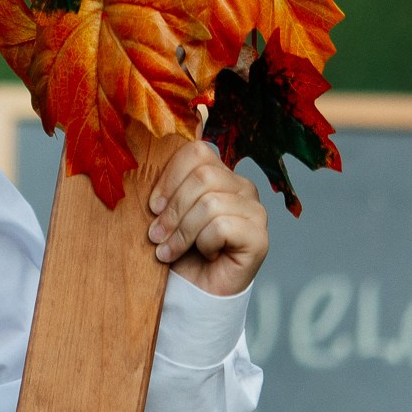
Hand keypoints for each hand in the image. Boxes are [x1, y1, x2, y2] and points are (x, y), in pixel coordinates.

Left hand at [147, 137, 267, 296]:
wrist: (192, 293)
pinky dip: (203, 243)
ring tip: (169, 251)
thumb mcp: (165, 210)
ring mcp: (255, 211)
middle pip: (203, 176)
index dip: (169, 178)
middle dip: (172, 209)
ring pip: (210, 202)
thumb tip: (189, 118)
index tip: (152, 207)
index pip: (197, 151)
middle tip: (156, 236)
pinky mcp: (260, 237)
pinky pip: (222, 226)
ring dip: (182, 231)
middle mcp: (242, 187)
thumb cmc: (177, 249)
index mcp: (219, 174)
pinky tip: (204, 255)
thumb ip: (169, 177)